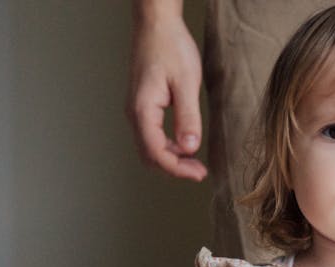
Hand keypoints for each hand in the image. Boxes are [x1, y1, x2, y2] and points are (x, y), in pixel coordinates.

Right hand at [126, 8, 207, 180]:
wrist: (156, 25)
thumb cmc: (170, 47)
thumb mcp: (187, 83)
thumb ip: (188, 117)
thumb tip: (190, 147)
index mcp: (143, 109)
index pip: (156, 153)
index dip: (177, 169)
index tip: (199, 174)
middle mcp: (134, 113)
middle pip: (149, 155)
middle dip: (174, 168)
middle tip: (200, 172)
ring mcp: (136, 110)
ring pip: (149, 148)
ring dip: (171, 159)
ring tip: (195, 162)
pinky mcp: (142, 106)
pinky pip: (151, 136)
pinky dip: (167, 147)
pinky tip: (186, 145)